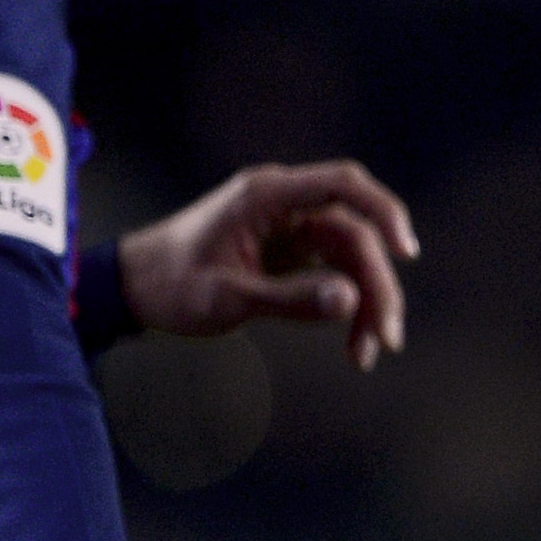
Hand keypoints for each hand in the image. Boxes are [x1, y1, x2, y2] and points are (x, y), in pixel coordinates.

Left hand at [116, 159, 417, 368]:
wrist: (134, 288)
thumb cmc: (170, 286)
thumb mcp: (226, 299)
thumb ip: (289, 299)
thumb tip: (350, 302)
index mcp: (266, 195)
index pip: (343, 185)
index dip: (383, 212)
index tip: (407, 252)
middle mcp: (285, 204)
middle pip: (355, 234)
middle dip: (377, 286)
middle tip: (387, 339)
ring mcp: (290, 227)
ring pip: (351, 258)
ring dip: (366, 303)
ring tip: (367, 355)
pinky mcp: (291, 251)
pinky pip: (333, 273)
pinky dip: (345, 307)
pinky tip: (353, 344)